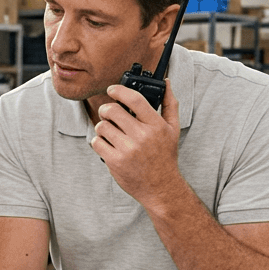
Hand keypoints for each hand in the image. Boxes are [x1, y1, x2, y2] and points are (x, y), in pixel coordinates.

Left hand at [90, 82, 184, 206]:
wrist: (161, 187)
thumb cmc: (165, 156)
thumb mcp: (172, 129)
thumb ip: (169, 104)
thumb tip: (166, 82)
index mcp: (156, 125)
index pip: (135, 99)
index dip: (119, 90)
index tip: (112, 89)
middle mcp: (142, 136)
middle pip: (112, 110)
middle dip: (106, 109)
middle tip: (108, 114)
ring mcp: (127, 150)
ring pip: (101, 126)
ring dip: (102, 127)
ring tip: (110, 132)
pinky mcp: (115, 161)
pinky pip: (96, 142)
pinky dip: (99, 142)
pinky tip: (108, 145)